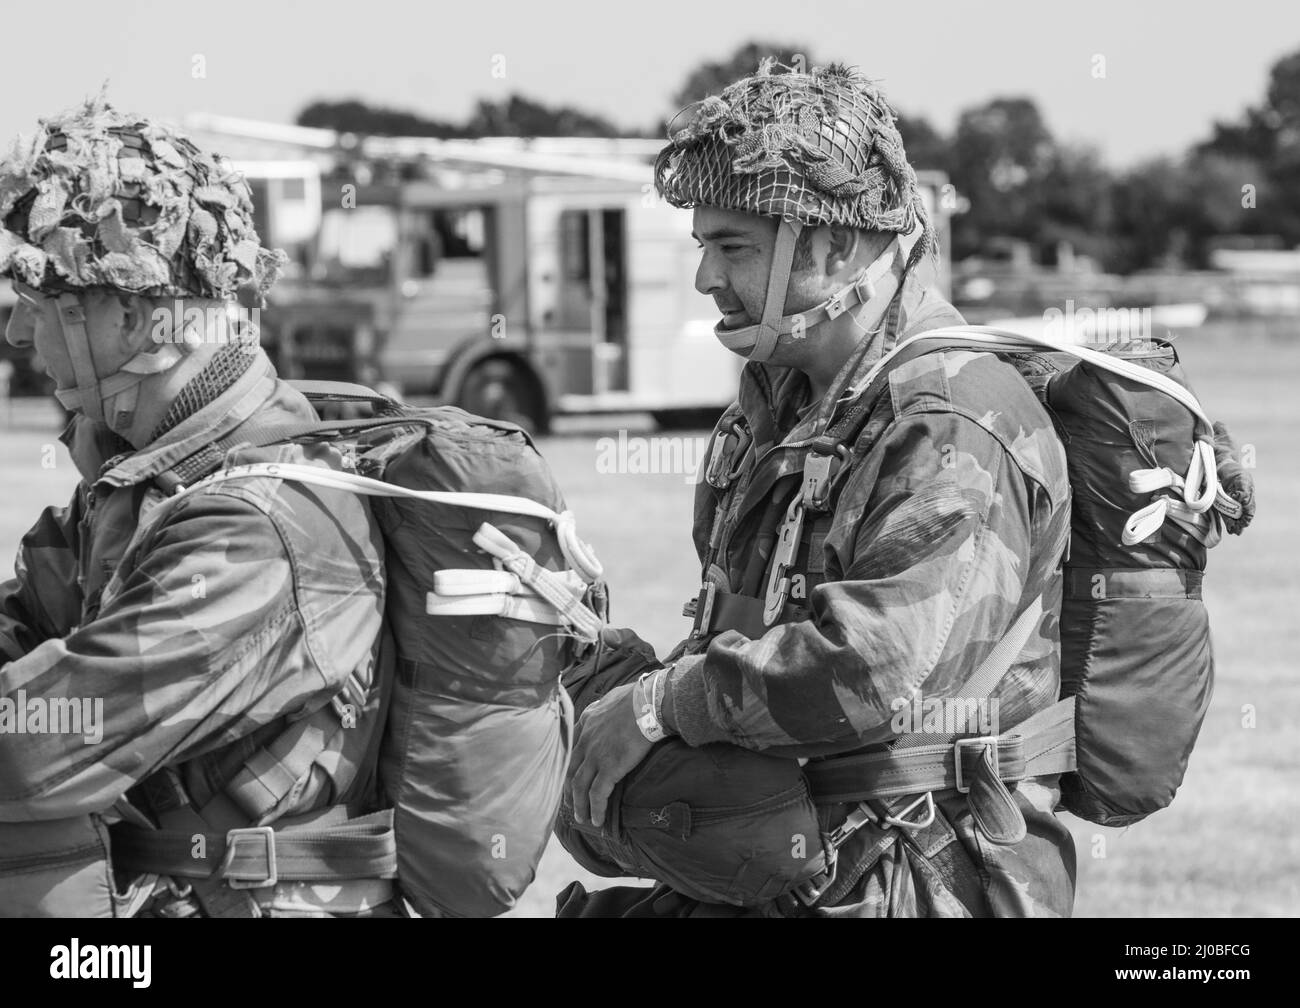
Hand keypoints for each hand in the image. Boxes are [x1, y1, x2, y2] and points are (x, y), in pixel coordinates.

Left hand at [567, 681, 655, 828]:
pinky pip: (598, 795)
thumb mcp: (611, 698)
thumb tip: (606, 706)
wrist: (648, 703)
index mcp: (586, 723)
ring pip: (579, 787)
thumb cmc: (636, 698)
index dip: (568, 765)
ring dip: (579, 805)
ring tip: (582, 818)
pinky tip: (597, 821)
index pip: (571, 748)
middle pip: (570, 771)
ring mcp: (596, 755)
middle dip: (568, 790)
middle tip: (570, 803)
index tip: (568, 776)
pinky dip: (596, 809)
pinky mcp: (609, 768)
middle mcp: (586, 741)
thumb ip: (603, 707)